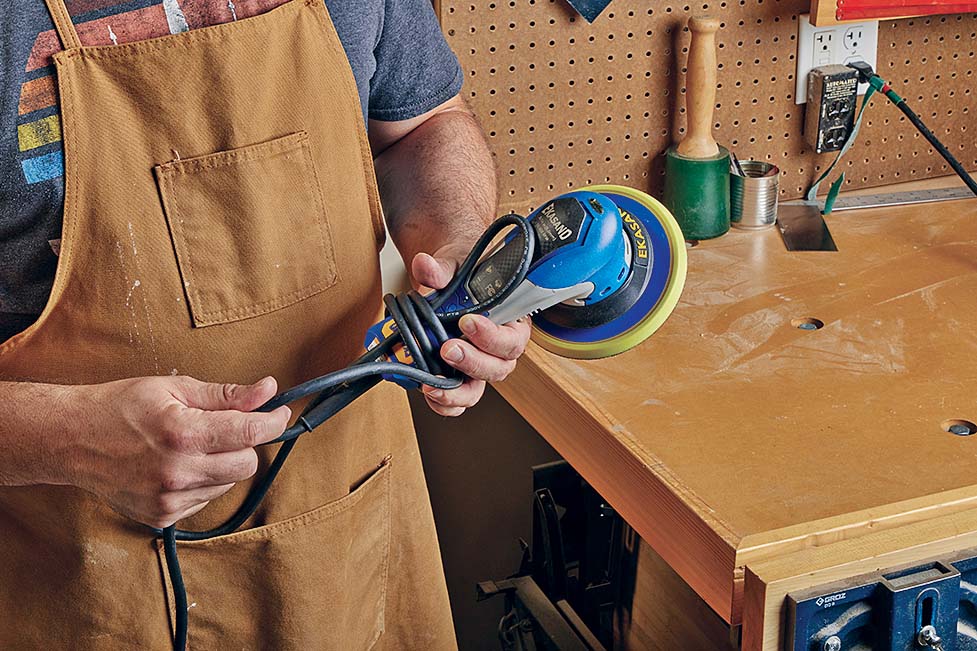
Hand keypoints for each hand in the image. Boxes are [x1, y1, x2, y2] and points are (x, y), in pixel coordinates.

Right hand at [63, 375, 289, 527]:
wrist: (71, 439)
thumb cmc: (121, 406)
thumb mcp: (174, 388)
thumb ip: (226, 394)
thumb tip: (268, 390)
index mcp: (182, 433)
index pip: (250, 433)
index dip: (273, 421)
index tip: (280, 412)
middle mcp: (177, 471)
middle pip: (246, 463)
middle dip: (245, 443)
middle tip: (226, 426)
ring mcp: (168, 498)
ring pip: (228, 482)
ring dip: (222, 463)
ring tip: (191, 445)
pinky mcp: (161, 515)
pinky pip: (206, 499)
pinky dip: (203, 481)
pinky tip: (177, 465)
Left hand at [411, 246, 531, 416]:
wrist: (446, 280)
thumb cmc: (463, 275)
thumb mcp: (455, 264)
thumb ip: (442, 268)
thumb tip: (426, 265)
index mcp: (510, 322)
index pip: (513, 338)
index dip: (492, 336)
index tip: (467, 322)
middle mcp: (497, 349)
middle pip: (498, 368)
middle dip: (471, 362)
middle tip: (447, 349)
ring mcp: (476, 366)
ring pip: (477, 390)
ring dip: (455, 391)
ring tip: (432, 383)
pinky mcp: (456, 377)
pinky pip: (456, 401)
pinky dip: (442, 403)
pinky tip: (427, 392)